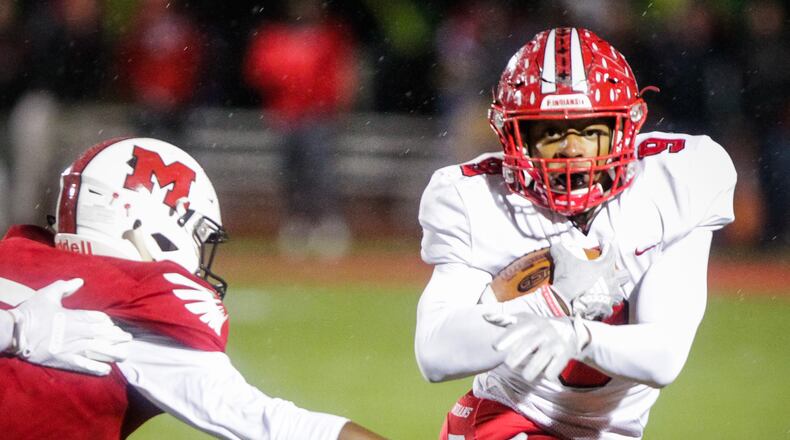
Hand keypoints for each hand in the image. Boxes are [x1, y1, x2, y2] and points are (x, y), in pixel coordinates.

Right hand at [5, 278, 131, 375]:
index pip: (100, 319)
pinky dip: (96, 368)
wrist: (15, 332)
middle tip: (128, 339)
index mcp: (76, 317)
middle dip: (118, 337)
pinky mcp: (64, 361)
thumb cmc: (31, 312)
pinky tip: (107, 370)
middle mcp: (79, 333)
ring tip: (124, 355)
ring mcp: (72, 348)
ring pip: (99, 350)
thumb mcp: (48, 294)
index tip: (114, 326)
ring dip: (113, 353)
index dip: (109, 323)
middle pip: (104, 335)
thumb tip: (79, 281)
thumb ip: (65, 287)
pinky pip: (85, 365)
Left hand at [484, 312, 589, 382]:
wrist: (570, 329)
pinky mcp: (565, 352)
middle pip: (529, 344)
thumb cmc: (539, 327)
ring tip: (526, 377)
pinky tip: (546, 375)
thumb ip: (505, 320)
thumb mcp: (524, 320)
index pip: (517, 330)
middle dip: (518, 355)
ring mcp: (555, 341)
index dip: (506, 338)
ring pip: (543, 356)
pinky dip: (551, 370)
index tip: (495, 348)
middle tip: (508, 365)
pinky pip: (558, 363)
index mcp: (532, 322)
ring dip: (534, 367)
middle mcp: (544, 330)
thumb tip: (485, 316)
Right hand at [550, 242, 627, 319]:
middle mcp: (611, 281)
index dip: (608, 246)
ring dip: (613, 291)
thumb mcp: (562, 259)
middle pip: (624, 275)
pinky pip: (608, 308)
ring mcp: (609, 296)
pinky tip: (597, 303)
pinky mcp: (603, 308)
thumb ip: (560, 249)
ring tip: (604, 289)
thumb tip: (556, 246)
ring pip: (618, 293)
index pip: (611, 252)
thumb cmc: (568, 278)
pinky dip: (603, 306)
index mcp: (604, 267)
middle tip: (609, 271)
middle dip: (618, 272)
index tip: (604, 244)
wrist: (564, 300)